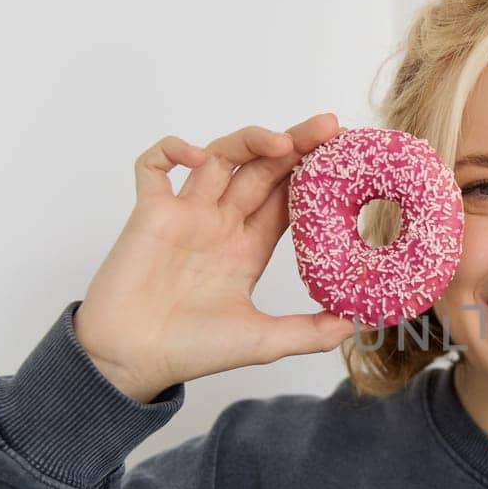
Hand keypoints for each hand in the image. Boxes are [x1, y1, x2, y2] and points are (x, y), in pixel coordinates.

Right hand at [72, 114, 354, 402]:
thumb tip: (356, 324)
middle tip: (328, 127)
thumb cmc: (191, 351)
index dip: (313, 176)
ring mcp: (185, 214)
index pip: (287, 197)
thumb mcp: (263, 341)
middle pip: (262, 168)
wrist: (131, 361)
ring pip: (220, 156)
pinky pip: (154, 166)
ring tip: (283, 143)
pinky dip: (171, 150)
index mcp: (248, 247)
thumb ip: (309, 332)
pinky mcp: (149, 213)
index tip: (343, 159)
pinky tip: (197, 157)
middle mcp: (220, 224)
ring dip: (250, 141)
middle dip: (295, 144)